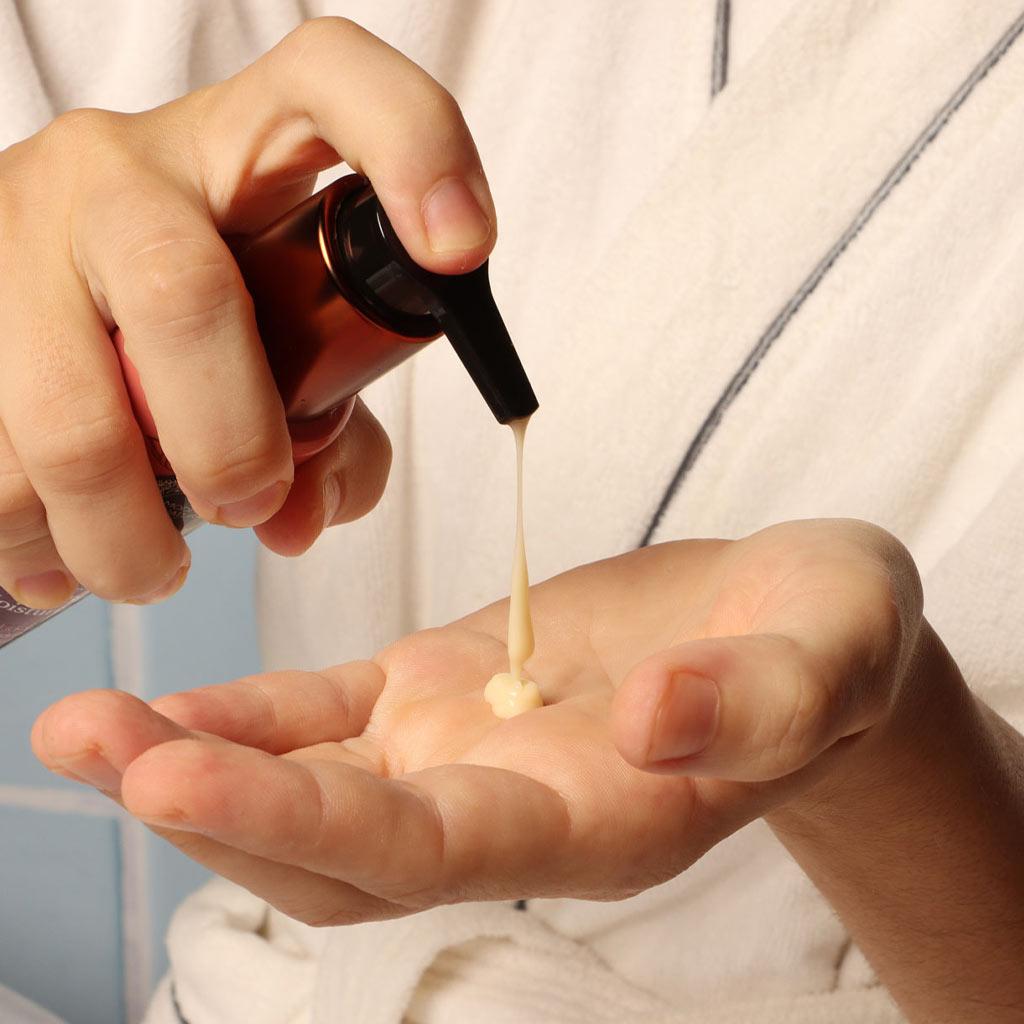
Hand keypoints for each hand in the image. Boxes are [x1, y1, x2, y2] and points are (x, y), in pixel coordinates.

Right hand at [0, 17, 494, 607]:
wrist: (24, 309)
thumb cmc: (193, 337)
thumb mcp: (282, 359)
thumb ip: (331, 438)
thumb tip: (301, 517)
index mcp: (238, 158)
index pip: (330, 82)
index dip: (413, 146)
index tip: (462, 249)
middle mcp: (120, 170)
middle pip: (182, 292)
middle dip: (229, 442)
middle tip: (249, 507)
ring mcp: (13, 225)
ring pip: (69, 420)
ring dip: (121, 537)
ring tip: (147, 567)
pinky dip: (31, 541)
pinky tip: (52, 549)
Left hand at [32, 519, 930, 924]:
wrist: (791, 616)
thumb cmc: (824, 640)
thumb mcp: (829, 653)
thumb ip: (758, 701)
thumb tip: (654, 724)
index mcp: (599, 821)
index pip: (433, 854)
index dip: (306, 827)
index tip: (179, 780)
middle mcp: (510, 806)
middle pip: (337, 845)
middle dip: (213, 810)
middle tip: (99, 747)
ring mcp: (464, 748)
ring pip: (310, 784)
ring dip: (196, 761)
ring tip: (89, 729)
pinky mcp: (443, 687)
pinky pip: (327, 714)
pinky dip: (246, 713)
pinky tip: (168, 704)